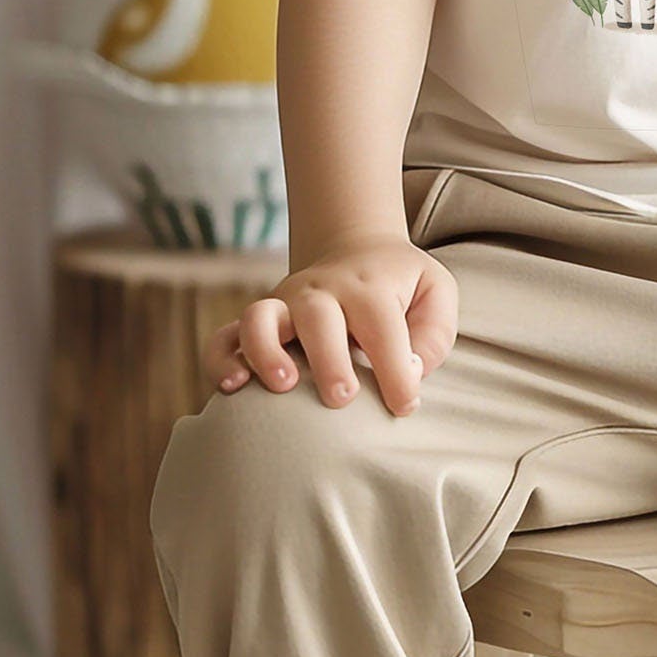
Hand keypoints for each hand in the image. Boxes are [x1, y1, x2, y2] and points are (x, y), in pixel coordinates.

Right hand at [202, 232, 457, 415]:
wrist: (356, 251)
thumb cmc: (400, 285)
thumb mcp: (435, 293)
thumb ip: (433, 332)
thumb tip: (410, 371)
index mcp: (368, 286)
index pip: (381, 328)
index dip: (394, 371)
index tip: (405, 405)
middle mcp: (321, 292)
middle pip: (317, 317)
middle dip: (327, 359)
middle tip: (342, 397)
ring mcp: (283, 305)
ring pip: (260, 319)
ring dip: (266, 352)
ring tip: (282, 386)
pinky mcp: (256, 324)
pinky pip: (224, 338)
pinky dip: (221, 360)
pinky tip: (232, 388)